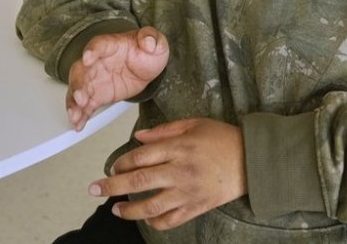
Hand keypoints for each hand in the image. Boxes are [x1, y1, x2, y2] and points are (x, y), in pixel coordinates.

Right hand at [66, 27, 168, 130]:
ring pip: (78, 89)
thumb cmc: (146, 52)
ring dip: (73, 102)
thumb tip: (148, 40)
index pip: (98, 45)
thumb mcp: (156, 43)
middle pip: (81, 70)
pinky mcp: (97, 95)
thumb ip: (152, 38)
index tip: (87, 58)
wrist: (146, 68)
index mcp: (110, 45)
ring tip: (75, 115)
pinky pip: (85, 105)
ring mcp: (94, 79)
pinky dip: (80, 114)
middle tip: (80, 96)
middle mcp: (97, 62)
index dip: (92, 51)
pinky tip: (78, 124)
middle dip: (78, 84)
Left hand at [88, 118, 246, 229]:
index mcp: (178, 148)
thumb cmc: (222, 138)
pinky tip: (145, 219)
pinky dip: (155, 223)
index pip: (140, 157)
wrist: (252, 160)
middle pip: (138, 182)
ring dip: (129, 210)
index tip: (112, 166)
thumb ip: (164, 131)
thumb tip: (138, 138)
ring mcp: (188, 193)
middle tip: (94, 189)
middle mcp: (180, 172)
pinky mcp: (196, 208)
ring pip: (151, 207)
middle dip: (112, 186)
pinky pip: (171, 221)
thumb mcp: (194, 124)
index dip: (121, 162)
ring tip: (115, 210)